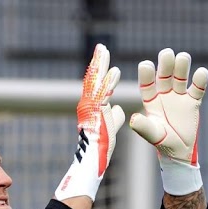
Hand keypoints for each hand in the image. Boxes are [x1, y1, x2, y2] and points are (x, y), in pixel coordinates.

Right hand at [54, 43, 125, 201]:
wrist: (92, 162)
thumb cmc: (100, 148)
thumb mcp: (111, 127)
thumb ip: (114, 116)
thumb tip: (120, 108)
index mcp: (92, 106)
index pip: (96, 84)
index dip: (100, 70)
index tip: (103, 56)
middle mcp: (87, 105)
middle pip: (93, 78)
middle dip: (98, 62)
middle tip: (101, 47)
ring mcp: (89, 109)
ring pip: (95, 83)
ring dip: (101, 67)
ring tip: (105, 51)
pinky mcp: (95, 115)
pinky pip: (103, 96)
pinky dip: (109, 83)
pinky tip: (115, 71)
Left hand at [130, 49, 207, 195]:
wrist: (180, 151)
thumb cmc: (163, 142)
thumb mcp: (153, 135)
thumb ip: (144, 127)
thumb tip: (133, 119)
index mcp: (150, 100)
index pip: (147, 84)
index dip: (146, 75)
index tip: (146, 64)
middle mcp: (164, 94)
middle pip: (164, 75)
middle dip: (165, 64)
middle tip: (167, 53)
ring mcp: (179, 95)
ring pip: (180, 77)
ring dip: (182, 67)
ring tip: (183, 57)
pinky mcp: (193, 101)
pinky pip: (197, 88)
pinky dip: (200, 80)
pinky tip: (202, 73)